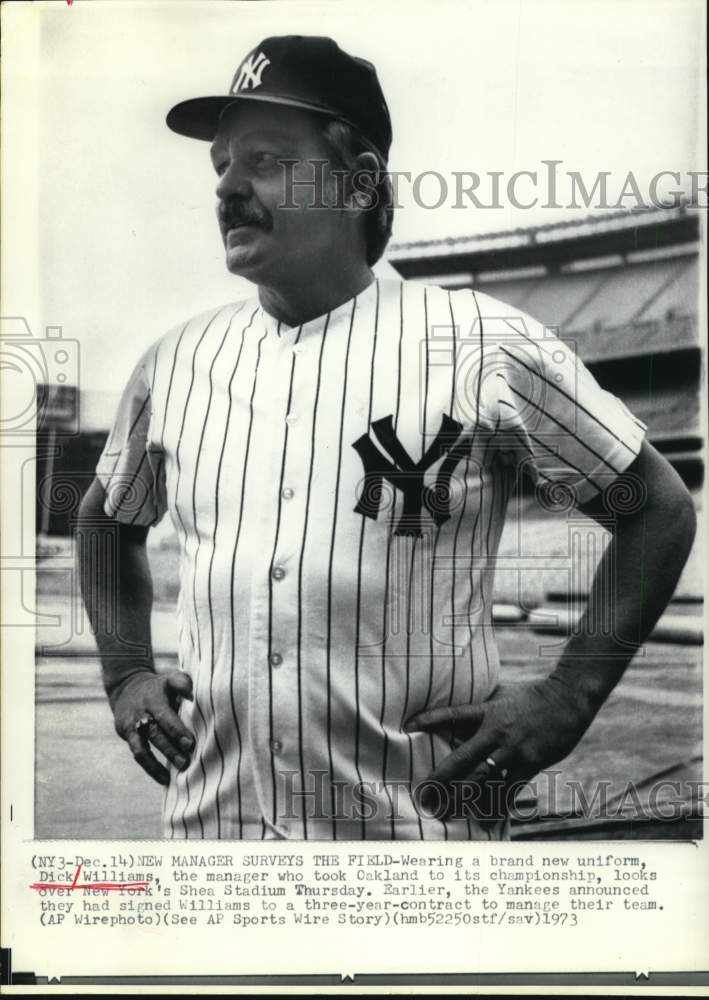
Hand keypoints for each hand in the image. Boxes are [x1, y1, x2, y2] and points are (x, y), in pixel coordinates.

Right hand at [109, 670, 194, 785]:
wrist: (126, 687)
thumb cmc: (159, 686)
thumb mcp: (170, 678)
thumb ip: (183, 684)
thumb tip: (194, 696)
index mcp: (154, 698)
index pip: (164, 715)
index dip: (176, 730)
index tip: (190, 743)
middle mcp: (141, 713)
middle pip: (155, 733)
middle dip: (170, 748)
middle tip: (186, 762)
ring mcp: (132, 726)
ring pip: (143, 748)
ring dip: (159, 763)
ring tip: (177, 774)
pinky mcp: (127, 736)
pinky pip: (138, 754)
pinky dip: (151, 768)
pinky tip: (165, 779)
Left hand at [406, 677, 597, 820]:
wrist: (568, 698)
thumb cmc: (532, 695)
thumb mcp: (502, 696)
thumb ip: (481, 708)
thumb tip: (459, 718)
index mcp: (487, 711)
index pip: (453, 714)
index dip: (430, 718)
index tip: (408, 725)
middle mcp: (496, 731)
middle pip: (463, 759)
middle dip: (441, 781)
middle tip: (424, 799)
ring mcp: (514, 749)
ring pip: (484, 779)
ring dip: (464, 800)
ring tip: (448, 815)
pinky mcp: (531, 762)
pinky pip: (510, 789)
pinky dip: (498, 805)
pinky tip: (487, 820)